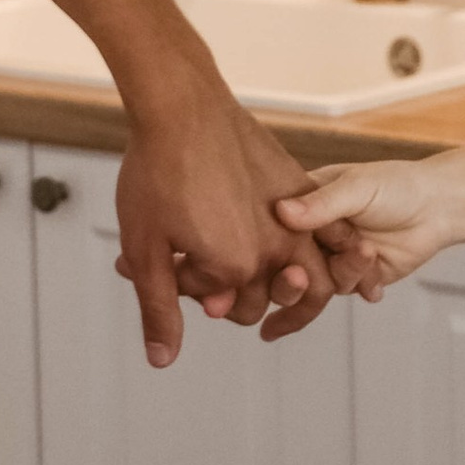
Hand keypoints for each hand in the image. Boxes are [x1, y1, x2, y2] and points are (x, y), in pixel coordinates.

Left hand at [112, 79, 339, 361]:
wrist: (182, 105)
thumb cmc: (158, 170)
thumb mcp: (144, 248)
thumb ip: (159, 308)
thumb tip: (163, 359)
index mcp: (238, 266)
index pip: (228, 307)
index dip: (197, 294)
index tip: (171, 266)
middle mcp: (276, 245)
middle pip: (268, 297)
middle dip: (237, 293)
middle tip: (201, 270)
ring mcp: (294, 214)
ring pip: (307, 270)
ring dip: (286, 280)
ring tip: (250, 263)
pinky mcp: (299, 185)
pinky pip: (320, 229)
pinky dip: (309, 244)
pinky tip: (282, 235)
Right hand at [273, 158, 462, 293]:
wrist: (438, 207)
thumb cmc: (395, 185)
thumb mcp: (357, 187)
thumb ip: (321, 203)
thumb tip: (281, 212)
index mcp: (300, 203)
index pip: (270, 229)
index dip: (269, 246)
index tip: (277, 253)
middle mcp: (310, 233)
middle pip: (283, 266)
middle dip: (290, 280)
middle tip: (300, 277)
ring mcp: (330, 257)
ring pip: (316, 283)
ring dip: (344, 272)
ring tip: (369, 252)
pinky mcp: (353, 277)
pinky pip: (346, 291)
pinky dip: (363, 285)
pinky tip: (376, 280)